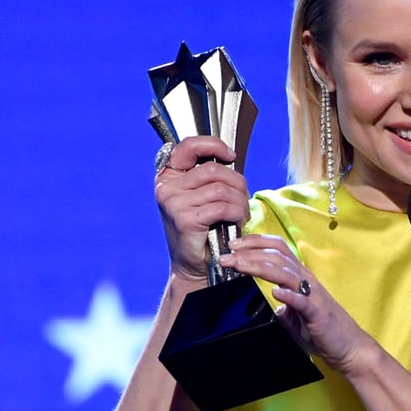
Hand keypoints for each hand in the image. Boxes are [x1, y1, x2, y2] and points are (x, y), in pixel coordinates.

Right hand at [154, 137, 250, 281]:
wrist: (192, 265)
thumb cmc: (202, 229)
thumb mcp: (201, 196)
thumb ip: (208, 176)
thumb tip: (229, 156)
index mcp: (168, 176)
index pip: (189, 146)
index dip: (213, 145)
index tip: (231, 156)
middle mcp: (166, 187)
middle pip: (214, 170)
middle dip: (237, 183)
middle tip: (243, 200)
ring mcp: (173, 203)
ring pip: (222, 189)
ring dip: (240, 201)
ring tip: (242, 213)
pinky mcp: (185, 220)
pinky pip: (223, 207)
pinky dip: (237, 213)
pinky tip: (238, 221)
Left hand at [220, 235, 372, 373]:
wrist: (350, 348)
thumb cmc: (323, 331)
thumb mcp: (297, 316)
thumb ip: (285, 307)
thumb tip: (272, 305)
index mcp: (301, 278)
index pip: (278, 250)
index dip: (255, 243)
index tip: (234, 245)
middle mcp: (307, 280)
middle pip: (277, 256)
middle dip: (249, 252)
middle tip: (227, 254)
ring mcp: (313, 296)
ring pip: (286, 273)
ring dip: (260, 267)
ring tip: (240, 266)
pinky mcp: (318, 314)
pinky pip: (303, 301)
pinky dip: (290, 295)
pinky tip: (276, 292)